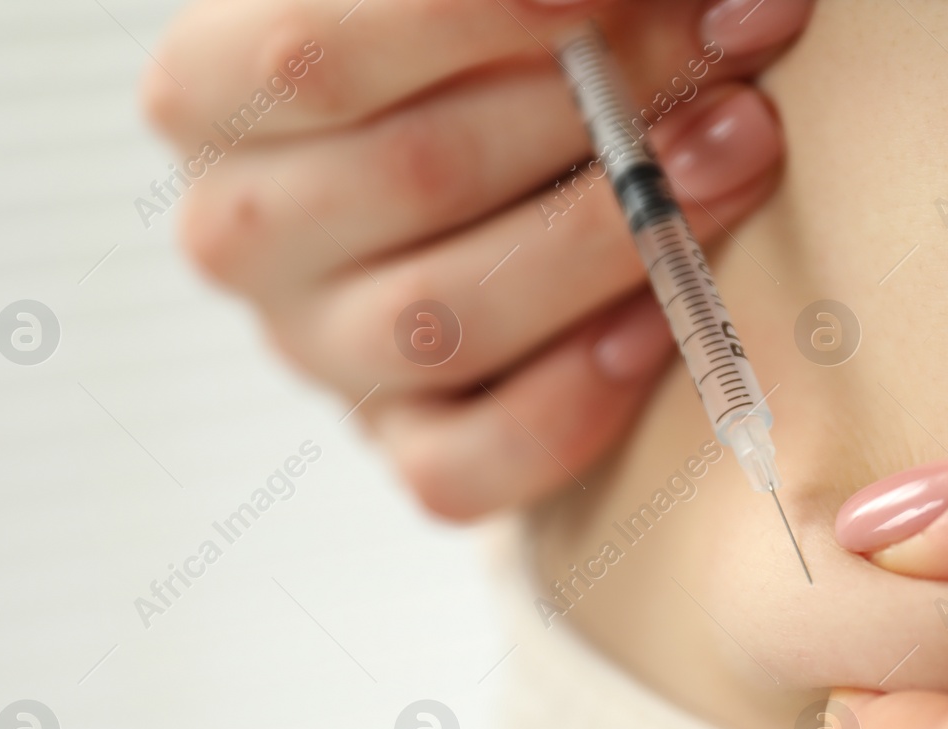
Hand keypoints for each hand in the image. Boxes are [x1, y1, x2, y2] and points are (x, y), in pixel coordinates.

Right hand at [143, 0, 809, 517]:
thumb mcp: (465, 6)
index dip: (476, 16)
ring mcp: (321, 353)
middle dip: (599, 105)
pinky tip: (660, 319)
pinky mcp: (402, 446)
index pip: (317, 52)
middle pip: (415, 176)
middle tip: (731, 45)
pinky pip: (469, 464)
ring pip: (449, 319)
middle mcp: (245, 233)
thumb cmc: (471, 53)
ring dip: (613, 235)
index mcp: (212, 91)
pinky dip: (574, 398)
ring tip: (736, 153)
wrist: (474, 171)